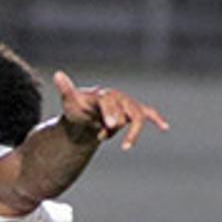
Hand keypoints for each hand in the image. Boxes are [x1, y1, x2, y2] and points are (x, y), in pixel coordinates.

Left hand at [53, 71, 169, 150]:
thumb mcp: (70, 101)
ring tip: (125, 147)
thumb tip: (57, 74)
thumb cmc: (78, 108)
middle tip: (104, 135)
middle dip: (118, 122)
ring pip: (137, 117)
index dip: (111, 113)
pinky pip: (148, 114)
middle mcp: (119, 98)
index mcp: (104, 96)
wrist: (85, 114)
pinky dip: (157, 119)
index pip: (110, 102)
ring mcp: (127, 106)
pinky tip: (165, 127)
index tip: (110, 126)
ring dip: (131, 133)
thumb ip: (66, 90)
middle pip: (127, 110)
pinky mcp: (133, 114)